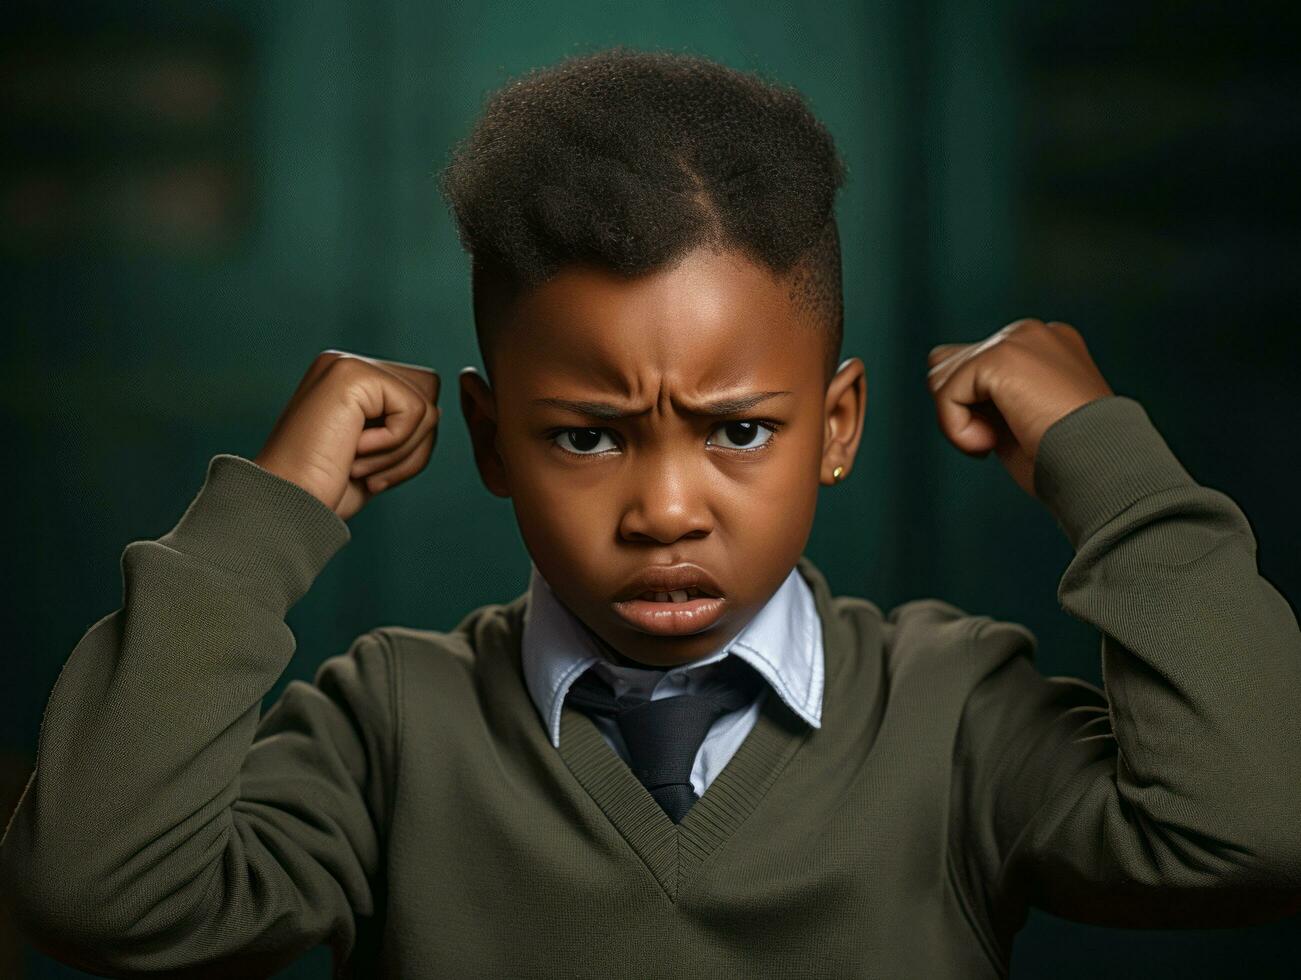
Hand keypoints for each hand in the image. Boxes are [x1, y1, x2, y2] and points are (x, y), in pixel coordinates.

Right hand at [254, 350, 440, 520]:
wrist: (283, 506)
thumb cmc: (323, 491)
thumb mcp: (374, 458)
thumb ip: (401, 429)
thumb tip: (436, 410)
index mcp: (349, 383)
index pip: (419, 397)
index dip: (411, 445)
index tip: (373, 476)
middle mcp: (347, 366)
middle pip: (429, 393)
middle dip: (415, 446)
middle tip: (372, 475)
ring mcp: (347, 365)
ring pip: (427, 404)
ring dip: (402, 454)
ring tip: (360, 469)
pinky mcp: (351, 374)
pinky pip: (415, 410)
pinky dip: (393, 446)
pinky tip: (353, 455)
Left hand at [925, 318, 1113, 498]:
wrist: (1101, 470)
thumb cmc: (1065, 459)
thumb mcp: (1015, 419)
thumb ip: (979, 392)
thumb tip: (934, 366)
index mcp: (1043, 346)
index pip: (973, 362)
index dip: (972, 408)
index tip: (1009, 437)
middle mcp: (1031, 334)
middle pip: (950, 365)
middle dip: (961, 411)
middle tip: (998, 441)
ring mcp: (1018, 340)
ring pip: (944, 378)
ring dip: (958, 422)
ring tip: (994, 443)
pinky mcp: (1002, 357)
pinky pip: (947, 393)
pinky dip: (957, 429)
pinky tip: (988, 445)